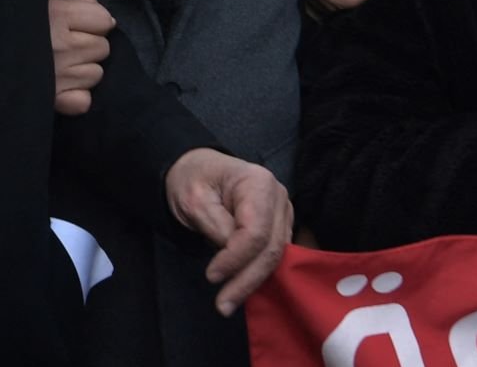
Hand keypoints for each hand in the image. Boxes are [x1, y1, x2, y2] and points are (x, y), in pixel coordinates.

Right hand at [48, 0, 113, 114]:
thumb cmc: (7, 15)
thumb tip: (104, 16)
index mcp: (59, 15)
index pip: (103, 19)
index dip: (92, 19)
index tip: (76, 22)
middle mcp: (63, 46)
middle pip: (102, 47)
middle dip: (88, 43)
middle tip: (65, 43)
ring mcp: (59, 76)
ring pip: (95, 74)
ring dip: (83, 68)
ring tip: (59, 63)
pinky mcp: (52, 100)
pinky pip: (83, 101)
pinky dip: (77, 95)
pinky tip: (62, 86)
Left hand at [164, 148, 292, 316]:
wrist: (199, 171)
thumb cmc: (194, 180)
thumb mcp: (194, 200)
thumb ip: (216, 226)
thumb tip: (233, 257)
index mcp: (258, 182)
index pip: (255, 231)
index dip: (236, 259)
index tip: (211, 276)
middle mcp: (279, 197)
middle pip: (271, 248)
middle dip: (246, 280)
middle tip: (222, 305)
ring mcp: (283, 213)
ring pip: (275, 257)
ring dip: (252, 282)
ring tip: (227, 302)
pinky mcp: (280, 227)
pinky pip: (273, 256)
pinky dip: (256, 274)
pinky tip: (239, 289)